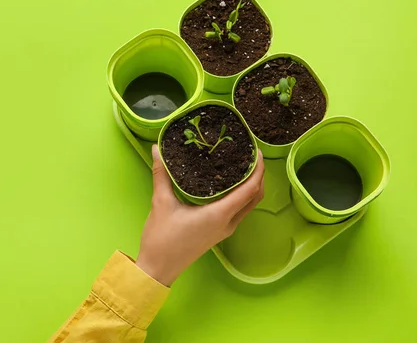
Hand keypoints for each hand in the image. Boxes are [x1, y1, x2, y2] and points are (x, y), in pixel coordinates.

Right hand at [136, 145, 264, 285]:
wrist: (158, 268)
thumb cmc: (162, 238)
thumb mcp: (161, 203)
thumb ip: (162, 174)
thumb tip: (158, 149)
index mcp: (220, 214)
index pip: (250, 189)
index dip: (258, 169)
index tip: (256, 151)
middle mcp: (228, 222)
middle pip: (255, 196)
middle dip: (258, 175)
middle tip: (250, 154)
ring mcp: (225, 229)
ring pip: (248, 204)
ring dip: (251, 185)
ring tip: (242, 164)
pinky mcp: (219, 232)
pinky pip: (238, 210)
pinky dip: (241, 195)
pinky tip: (228, 183)